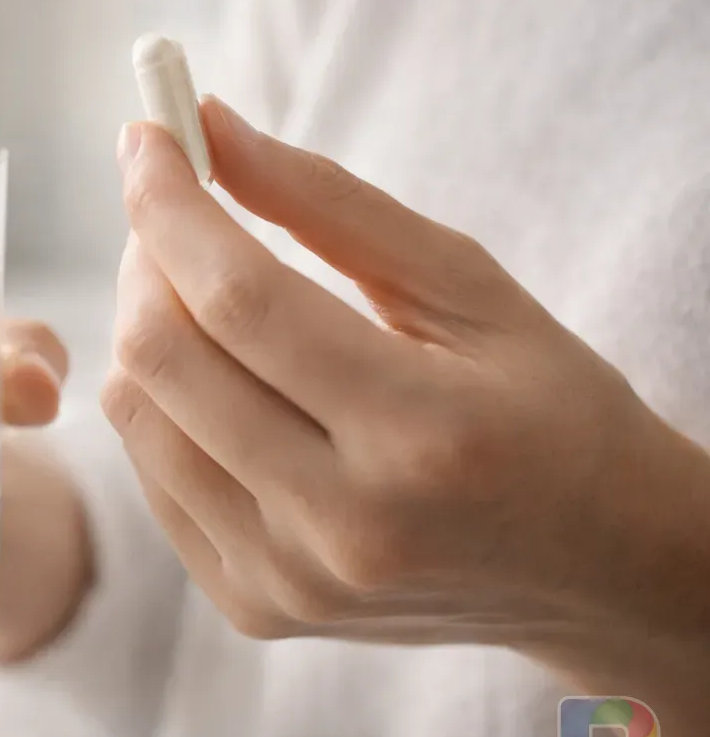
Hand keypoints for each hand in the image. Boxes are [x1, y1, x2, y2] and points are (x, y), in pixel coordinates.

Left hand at [103, 97, 666, 646]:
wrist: (597, 572)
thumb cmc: (550, 410)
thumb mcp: (471, 289)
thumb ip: (333, 204)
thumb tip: (209, 127)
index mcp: (422, 434)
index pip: (240, 299)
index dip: (169, 206)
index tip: (147, 137)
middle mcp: (344, 524)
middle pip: (164, 360)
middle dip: (146, 257)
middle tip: (170, 210)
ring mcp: (289, 580)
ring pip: (138, 417)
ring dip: (141, 325)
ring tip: (193, 286)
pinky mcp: (257, 609)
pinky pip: (153, 477)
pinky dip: (162, 403)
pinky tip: (213, 374)